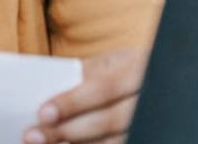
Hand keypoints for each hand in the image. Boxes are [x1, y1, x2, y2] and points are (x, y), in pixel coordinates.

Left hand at [23, 47, 147, 143]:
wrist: (162, 80)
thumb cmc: (128, 70)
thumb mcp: (111, 62)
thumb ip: (85, 74)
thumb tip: (45, 89)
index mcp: (139, 68)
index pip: (103, 88)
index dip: (72, 102)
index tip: (43, 113)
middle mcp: (150, 99)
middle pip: (108, 121)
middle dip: (69, 130)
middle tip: (34, 136)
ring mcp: (152, 123)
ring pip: (114, 141)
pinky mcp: (147, 137)